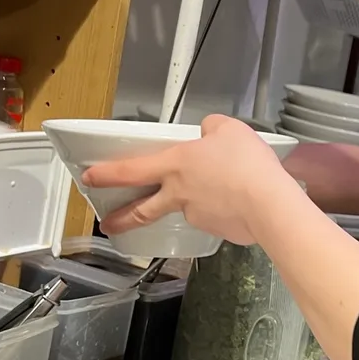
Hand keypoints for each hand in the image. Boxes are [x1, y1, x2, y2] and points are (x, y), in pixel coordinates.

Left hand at [82, 115, 296, 246]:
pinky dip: (223, 212)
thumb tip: (209, 134)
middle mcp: (178, 194)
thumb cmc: (246, 163)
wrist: (269, 204)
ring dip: (192, 207)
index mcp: (175, 165)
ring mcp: (196, 215)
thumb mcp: (229, 129)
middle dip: (121, 218)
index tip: (89, 179)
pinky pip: (217, 217)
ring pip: (186, 211)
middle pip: (141, 210)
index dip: (107, 174)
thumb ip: (212, 128)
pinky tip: (241, 204)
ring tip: (220, 196)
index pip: (130, 170)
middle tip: (108, 224)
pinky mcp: (217, 231)